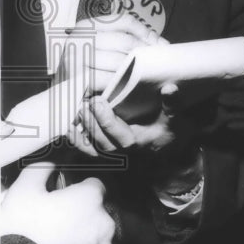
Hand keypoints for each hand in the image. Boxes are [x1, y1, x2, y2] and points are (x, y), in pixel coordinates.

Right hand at [1, 163, 116, 243]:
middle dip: (83, 221)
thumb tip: (53, 159)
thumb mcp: (22, 193)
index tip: (64, 205)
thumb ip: (42, 169)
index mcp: (90, 199)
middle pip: (99, 216)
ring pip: (102, 243)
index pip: (94, 188)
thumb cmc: (19, 235)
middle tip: (58, 234)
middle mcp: (106, 223)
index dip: (78, 195)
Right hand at [60, 12, 164, 94]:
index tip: (160, 45)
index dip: (146, 32)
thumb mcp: (104, 45)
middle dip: (146, 53)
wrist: (62, 87)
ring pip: (120, 61)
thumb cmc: (89, 64)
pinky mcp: (78, 79)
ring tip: (149, 74)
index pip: (125, 21)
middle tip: (159, 63)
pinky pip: (110, 80)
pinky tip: (131, 86)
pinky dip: (124, 84)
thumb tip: (162, 44)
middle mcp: (80, 38)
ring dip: (139, 69)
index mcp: (87, 25)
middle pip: (125, 41)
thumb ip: (129, 39)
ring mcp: (76, 58)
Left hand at [69, 85, 185, 158]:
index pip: (119, 135)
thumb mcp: (173, 117)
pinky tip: (70, 127)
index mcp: (139, 143)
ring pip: (93, 149)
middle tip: (85, 103)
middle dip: (91, 123)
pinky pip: (88, 151)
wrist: (166, 144)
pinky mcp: (105, 153)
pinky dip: (77, 141)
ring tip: (77, 112)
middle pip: (102, 142)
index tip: (98, 101)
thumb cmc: (168, 130)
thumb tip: (170, 88)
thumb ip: (172, 104)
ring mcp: (113, 155)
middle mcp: (124, 153)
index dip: (105, 119)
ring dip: (82, 131)